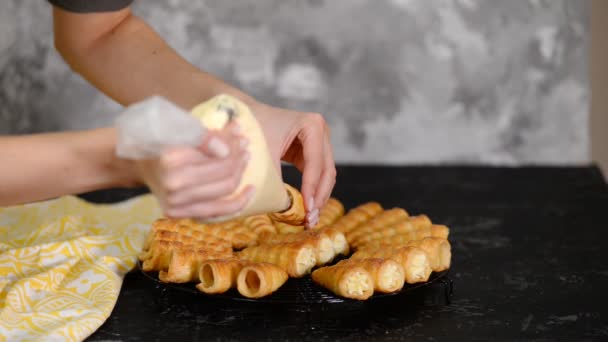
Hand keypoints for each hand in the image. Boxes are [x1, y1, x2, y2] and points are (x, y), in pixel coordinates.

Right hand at [134, 123, 254, 219]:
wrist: (136, 163)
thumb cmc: (161, 140)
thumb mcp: (179, 126)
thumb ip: (209, 133)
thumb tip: (238, 134)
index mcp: (172, 157)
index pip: (219, 153)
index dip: (234, 144)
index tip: (240, 135)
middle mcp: (173, 183)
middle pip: (224, 172)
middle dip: (239, 158)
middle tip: (245, 147)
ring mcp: (175, 202)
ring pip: (225, 190)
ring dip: (241, 175)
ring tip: (245, 162)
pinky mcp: (178, 214)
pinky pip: (217, 212)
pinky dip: (238, 203)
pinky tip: (249, 191)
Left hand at [252, 102, 335, 226]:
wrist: (246, 114)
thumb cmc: (252, 128)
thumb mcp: (263, 152)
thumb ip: (273, 177)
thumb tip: (283, 206)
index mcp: (312, 125)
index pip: (315, 162)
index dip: (311, 187)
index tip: (306, 208)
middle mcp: (321, 131)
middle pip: (327, 170)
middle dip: (319, 196)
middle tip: (310, 219)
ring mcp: (320, 141)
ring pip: (326, 176)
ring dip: (319, 198)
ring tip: (310, 219)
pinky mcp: (313, 152)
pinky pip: (317, 176)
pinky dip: (313, 192)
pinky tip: (307, 209)